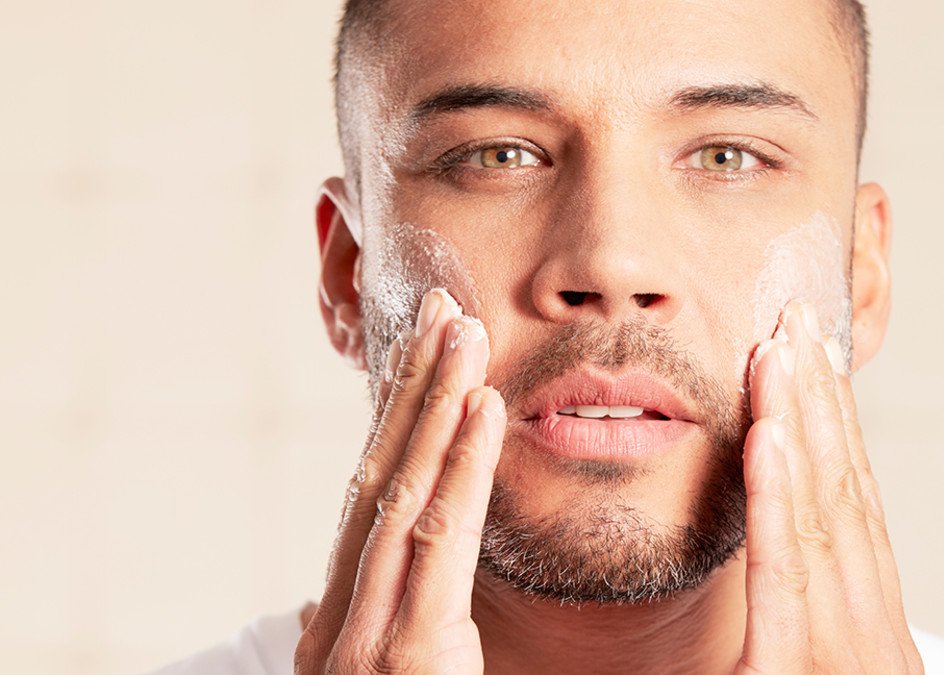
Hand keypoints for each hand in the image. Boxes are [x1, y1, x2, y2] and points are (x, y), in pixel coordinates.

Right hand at [295, 288, 503, 673]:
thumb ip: (352, 639)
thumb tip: (320, 604)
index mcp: (342, 622)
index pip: (371, 500)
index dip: (396, 420)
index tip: (421, 354)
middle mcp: (343, 617)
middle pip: (379, 478)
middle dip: (410, 388)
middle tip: (443, 308)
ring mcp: (367, 636)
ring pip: (403, 494)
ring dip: (434, 403)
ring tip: (464, 331)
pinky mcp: (406, 657)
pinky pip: (438, 546)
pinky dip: (460, 469)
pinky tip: (483, 409)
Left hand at [736, 299, 922, 673]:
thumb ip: (801, 627)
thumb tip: (786, 572)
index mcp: (875, 635)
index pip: (859, 510)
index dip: (840, 427)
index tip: (820, 361)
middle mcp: (872, 635)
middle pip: (846, 493)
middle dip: (822, 399)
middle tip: (799, 321)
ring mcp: (842, 655)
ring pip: (821, 514)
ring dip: (798, 423)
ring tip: (778, 350)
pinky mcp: (789, 674)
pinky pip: (784, 571)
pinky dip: (777, 499)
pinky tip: (767, 436)